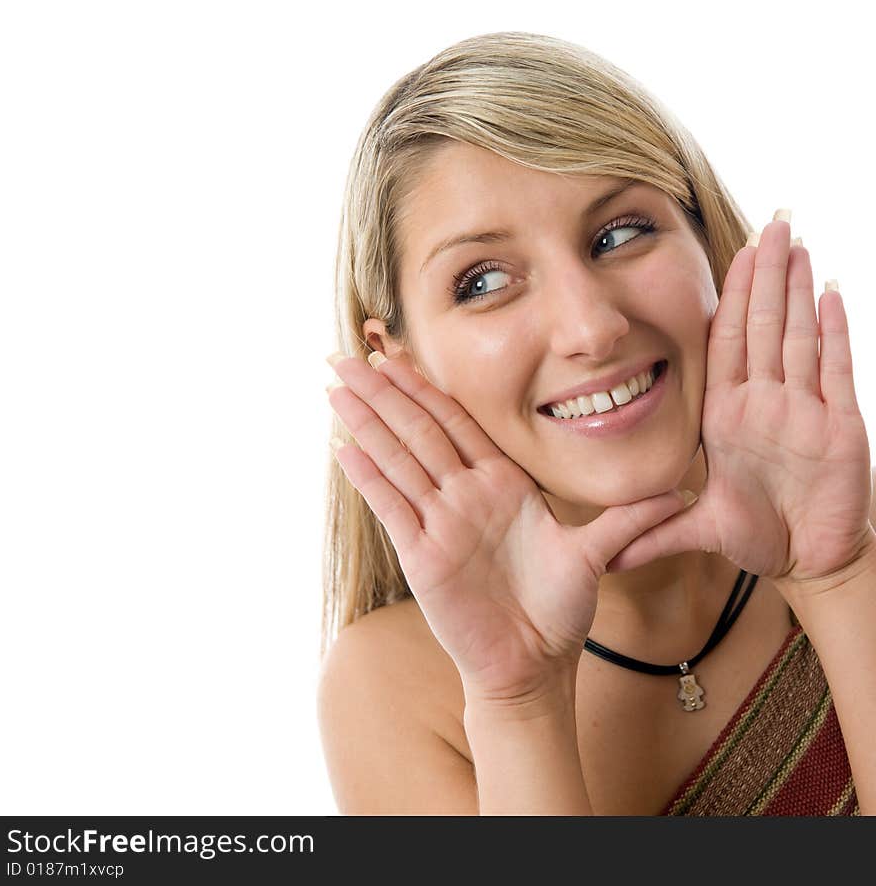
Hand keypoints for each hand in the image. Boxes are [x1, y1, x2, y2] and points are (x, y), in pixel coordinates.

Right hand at [326, 349, 690, 704]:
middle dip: (383, 391)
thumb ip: (627, 519)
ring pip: (397, 458)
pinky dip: (367, 477)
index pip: (455, 422)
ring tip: (336, 385)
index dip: (427, 386)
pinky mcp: (423, 555)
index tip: (400, 352)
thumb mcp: (593, 556)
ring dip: (367, 420)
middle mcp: (463, 495)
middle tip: (347, 354)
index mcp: (499, 484)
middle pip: (417, 429)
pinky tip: (342, 446)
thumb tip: (681, 492)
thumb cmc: (558, 610)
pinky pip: (392, 507)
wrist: (534, 664)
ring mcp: (439, 523)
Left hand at [608, 212, 874, 589]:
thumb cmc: (758, 536)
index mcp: (728, 415)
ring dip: (796, 290)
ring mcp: (803, 410)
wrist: (810, 559)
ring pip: (799, 337)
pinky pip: (835, 370)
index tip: (730, 257)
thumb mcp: (697, 529)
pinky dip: (833, 332)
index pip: (726, 344)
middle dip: (765, 276)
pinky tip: (829, 292)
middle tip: (770, 223)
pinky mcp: (839, 427)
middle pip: (764, 327)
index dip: (729, 300)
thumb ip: (652, 532)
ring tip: (795, 241)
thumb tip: (600, 556)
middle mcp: (765, 403)